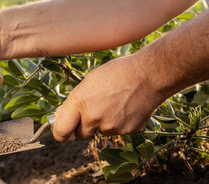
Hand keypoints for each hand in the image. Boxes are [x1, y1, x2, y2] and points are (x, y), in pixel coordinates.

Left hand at [51, 54, 165, 140]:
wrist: (149, 75)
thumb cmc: (116, 73)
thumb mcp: (88, 82)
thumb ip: (75, 101)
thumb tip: (63, 116)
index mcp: (80, 102)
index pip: (60, 131)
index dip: (60, 132)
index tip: (62, 129)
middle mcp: (93, 117)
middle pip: (80, 135)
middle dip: (83, 127)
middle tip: (92, 111)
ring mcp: (111, 127)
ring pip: (100, 132)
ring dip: (103, 123)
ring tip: (114, 102)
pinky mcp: (127, 132)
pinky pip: (117, 131)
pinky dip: (119, 123)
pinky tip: (125, 107)